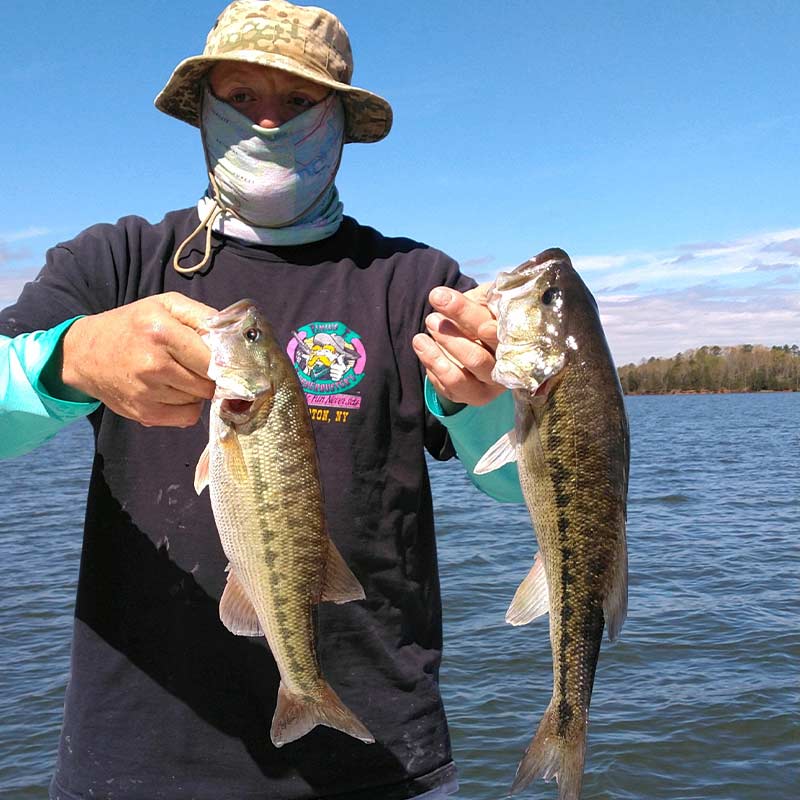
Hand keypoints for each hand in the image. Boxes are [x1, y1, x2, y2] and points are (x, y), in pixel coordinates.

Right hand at [61, 293, 217, 426]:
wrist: (84, 354)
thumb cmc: (131, 325)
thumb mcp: (166, 305)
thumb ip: (203, 316)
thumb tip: (234, 338)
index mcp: (161, 332)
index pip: (214, 359)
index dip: (225, 361)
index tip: (226, 360)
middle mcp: (154, 364)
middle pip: (209, 383)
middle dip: (211, 376)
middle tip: (199, 366)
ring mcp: (147, 392)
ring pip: (199, 399)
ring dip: (197, 390)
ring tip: (180, 374)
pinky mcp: (144, 413)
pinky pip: (188, 417)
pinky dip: (188, 407)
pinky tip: (176, 392)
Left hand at [412, 284, 502, 407]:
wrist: (477, 340)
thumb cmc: (484, 315)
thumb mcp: (486, 301)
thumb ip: (484, 298)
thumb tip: (472, 294)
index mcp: (516, 343)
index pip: (501, 337)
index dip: (485, 328)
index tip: (468, 315)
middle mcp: (506, 369)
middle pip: (477, 359)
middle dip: (450, 337)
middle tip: (431, 319)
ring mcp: (488, 386)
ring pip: (457, 378)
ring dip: (434, 356)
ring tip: (419, 337)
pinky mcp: (471, 396)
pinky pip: (446, 385)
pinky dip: (431, 364)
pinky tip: (422, 346)